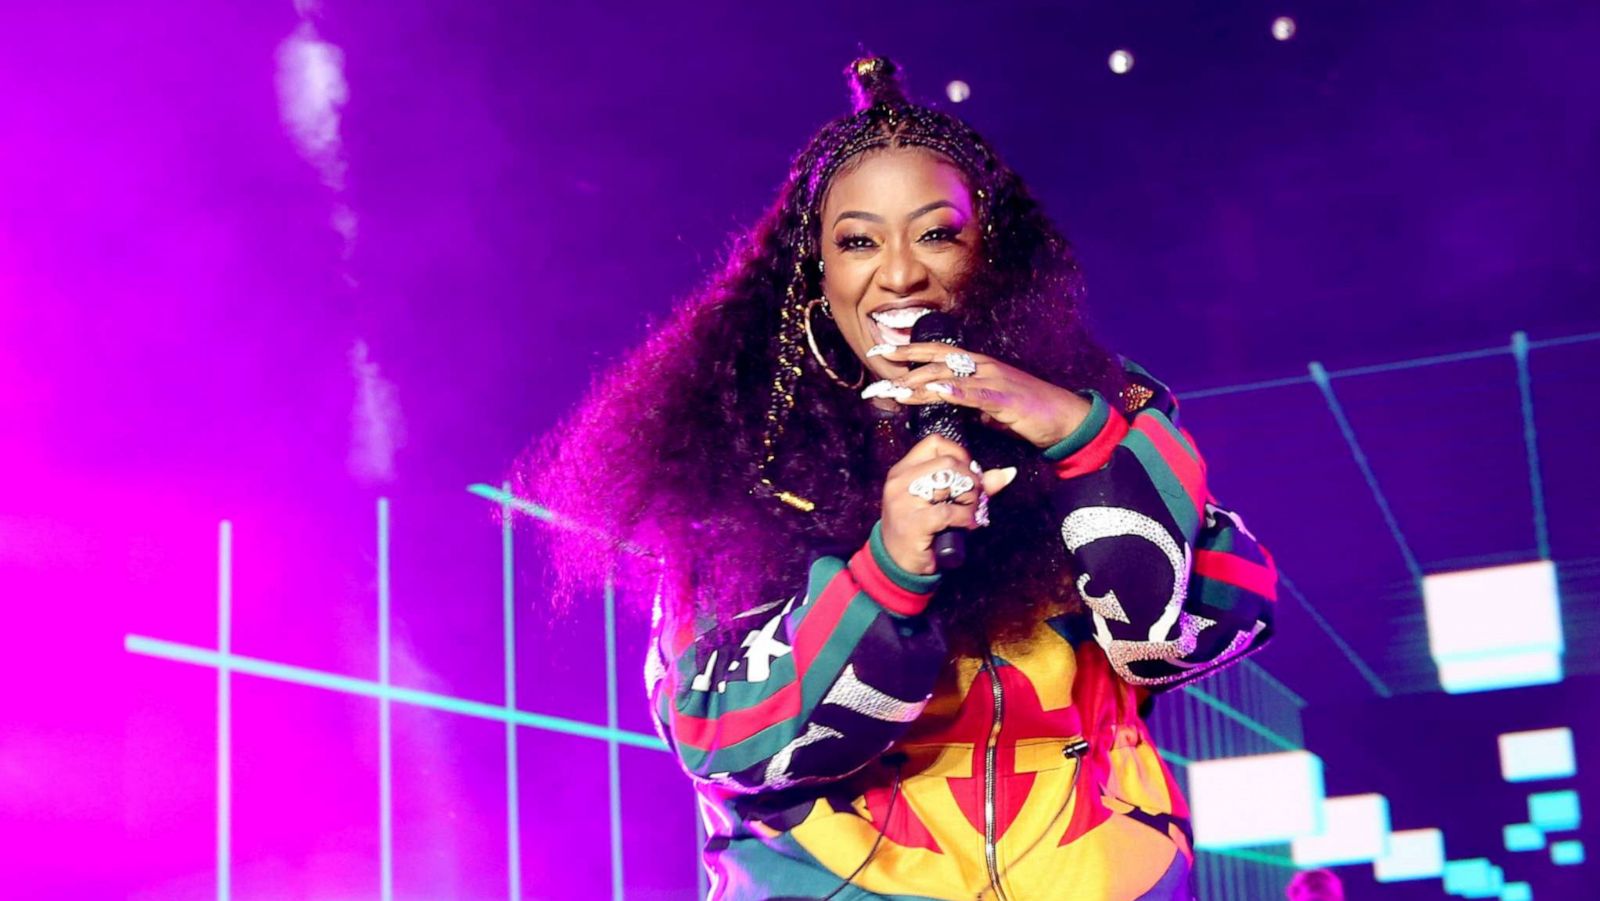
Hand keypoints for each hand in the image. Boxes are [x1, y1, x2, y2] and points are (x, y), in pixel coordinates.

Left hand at [863, 343, 1092, 448]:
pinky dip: (955, 392)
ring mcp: (994, 379)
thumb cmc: (1029, 413)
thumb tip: (950, 406)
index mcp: (978, 365)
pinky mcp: (1005, 398)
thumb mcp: (991, 407)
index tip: (881, 352)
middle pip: (935, 361)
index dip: (908, 350)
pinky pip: (976, 393)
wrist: (1064, 418)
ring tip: (894, 389)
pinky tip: (936, 392)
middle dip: (903, 366)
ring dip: (918, 383)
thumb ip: (970, 403)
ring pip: (949, 376)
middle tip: (874, 372)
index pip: (937, 353)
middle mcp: (983, 366)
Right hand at [881, 434, 1018, 575]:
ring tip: (970, 511)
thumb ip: (971, 484)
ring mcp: (903, 501)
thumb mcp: (940, 501)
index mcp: (903, 470)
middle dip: (971, 480)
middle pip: (948, 462)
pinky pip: (951, 512)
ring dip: (971, 499)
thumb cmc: (920, 529)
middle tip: (973, 498)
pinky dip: (966, 518)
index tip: (967, 475)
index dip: (959, 454)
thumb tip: (1007, 473)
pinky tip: (967, 524)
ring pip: (952, 482)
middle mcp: (900, 481)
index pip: (935, 443)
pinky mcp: (913, 523)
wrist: (897, 564)